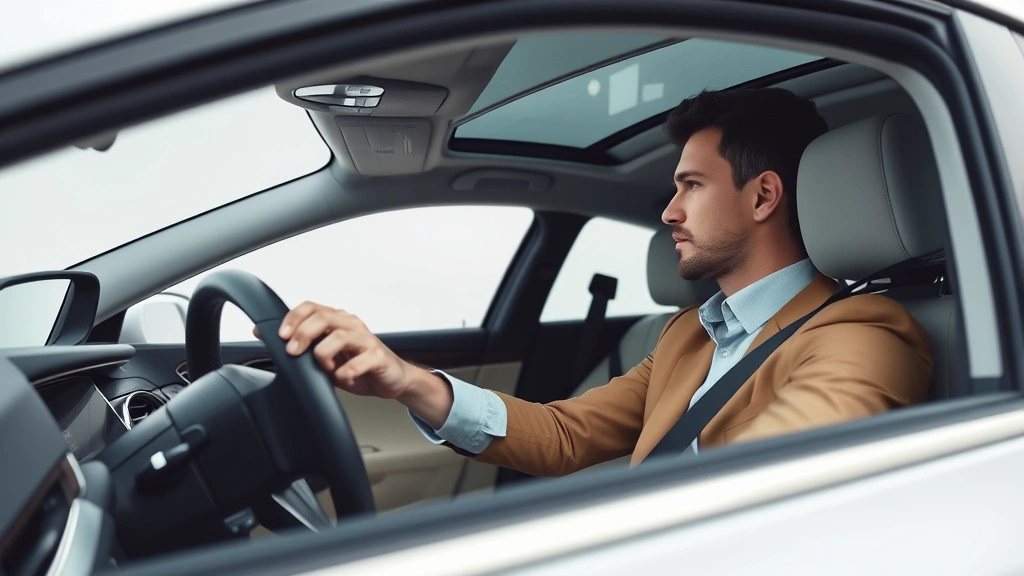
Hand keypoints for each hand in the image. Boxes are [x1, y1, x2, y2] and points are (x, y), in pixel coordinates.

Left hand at [273, 302, 412, 398]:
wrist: (393, 380)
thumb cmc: (359, 366)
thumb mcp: (326, 356)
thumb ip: (304, 347)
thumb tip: (267, 337)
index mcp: (338, 321)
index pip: (312, 307)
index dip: (293, 317)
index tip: (279, 335)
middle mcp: (352, 325)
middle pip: (323, 317)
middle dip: (302, 334)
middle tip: (292, 352)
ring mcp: (366, 340)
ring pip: (338, 336)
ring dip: (323, 355)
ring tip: (324, 369)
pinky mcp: (378, 356)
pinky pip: (357, 363)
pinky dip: (345, 374)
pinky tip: (344, 379)